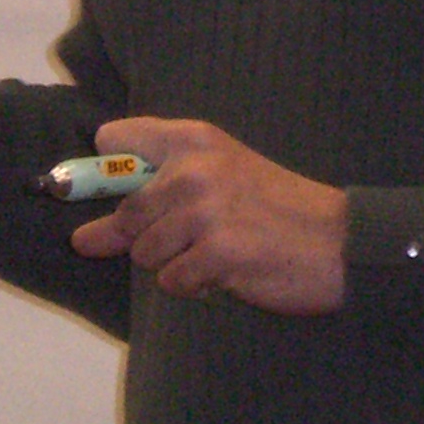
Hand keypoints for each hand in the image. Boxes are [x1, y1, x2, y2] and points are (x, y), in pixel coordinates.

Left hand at [69, 117, 347, 314]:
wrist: (340, 241)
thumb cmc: (277, 209)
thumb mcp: (224, 175)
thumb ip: (157, 190)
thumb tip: (83, 235)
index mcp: (195, 139)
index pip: (114, 139)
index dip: (101, 174)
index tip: (104, 195)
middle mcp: (195, 167)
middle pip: (126, 213)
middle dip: (148, 238)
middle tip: (196, 237)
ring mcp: (205, 210)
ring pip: (145, 252)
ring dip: (176, 264)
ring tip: (216, 252)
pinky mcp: (218, 252)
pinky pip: (173, 281)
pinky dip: (195, 285)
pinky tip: (226, 272)